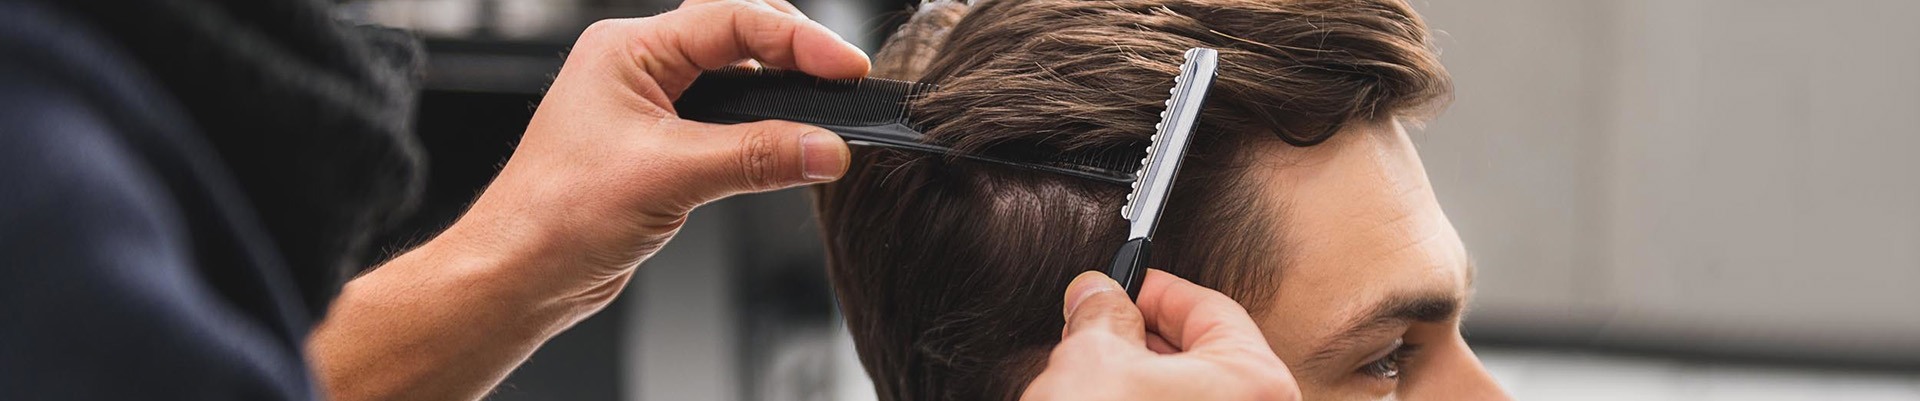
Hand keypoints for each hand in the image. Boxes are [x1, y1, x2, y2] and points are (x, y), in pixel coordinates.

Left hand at [310, 2, 867, 399]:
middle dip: (793, 55)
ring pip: (735, 79)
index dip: (797, 39)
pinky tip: (786, 150)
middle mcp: (638, 68)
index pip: (732, 19)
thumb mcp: (670, 177)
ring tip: (822, 118)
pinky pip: (726, 122)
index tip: (845, 67)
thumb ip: (757, 157)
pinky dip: (762, 132)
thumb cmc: (555, 215)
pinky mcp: (658, 146)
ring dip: (779, 95)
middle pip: (738, 36)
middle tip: (843, 86)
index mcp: (629, 50)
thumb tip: (826, 149)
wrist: (518, 274)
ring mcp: (648, 106)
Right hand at [1023, 270, 1300, 400]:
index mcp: (1255, 382)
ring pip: (1194, 396)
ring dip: (1144, 380)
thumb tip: (1097, 294)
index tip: (1121, 285)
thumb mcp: (1093, 359)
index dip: (1156, 290)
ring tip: (1092, 375)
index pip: (1210, 309)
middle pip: (1207, 356)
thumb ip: (1102, 315)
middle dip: (1146, 338)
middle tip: (1097, 326)